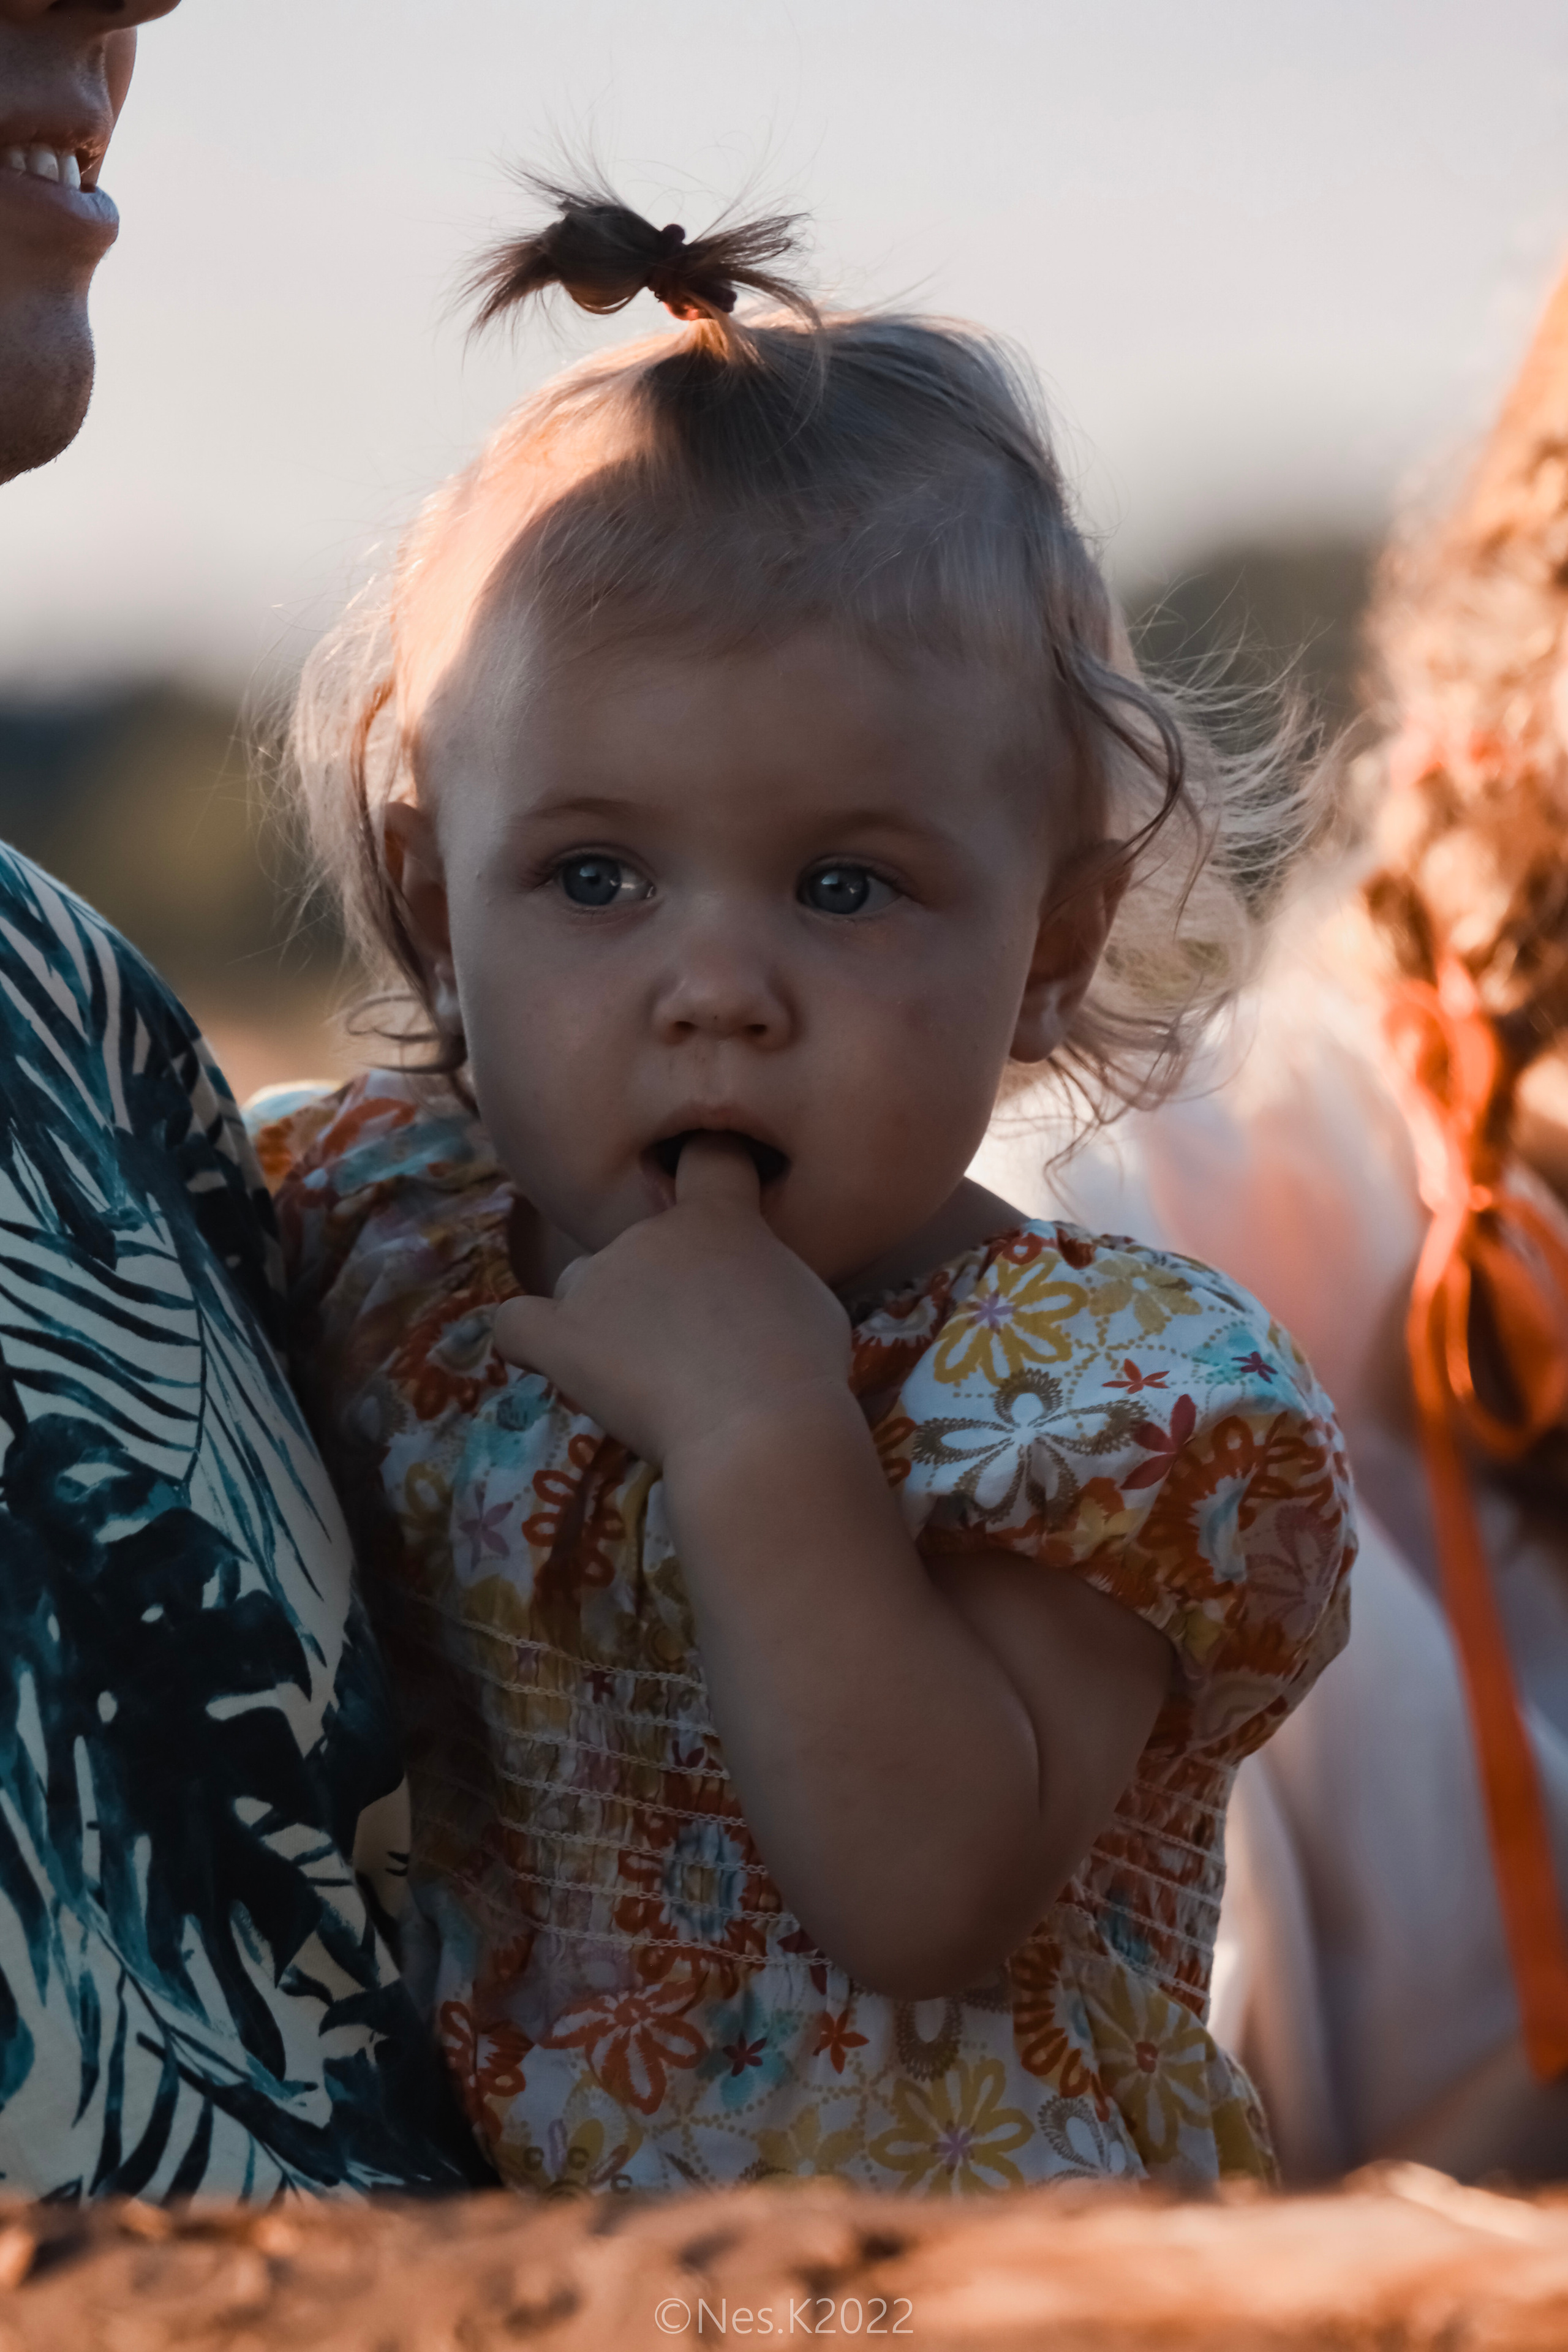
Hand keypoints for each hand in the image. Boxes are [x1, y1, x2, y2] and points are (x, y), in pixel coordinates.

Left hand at [492, 1138, 852, 1466]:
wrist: (759, 1425)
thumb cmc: (802, 1368)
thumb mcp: (809, 1299)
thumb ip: (766, 1276)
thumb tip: (750, 1291)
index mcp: (718, 1217)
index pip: (708, 1158)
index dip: (708, 1168)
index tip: (712, 1193)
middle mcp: (650, 1233)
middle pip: (639, 1245)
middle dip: (662, 1288)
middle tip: (700, 1349)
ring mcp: (600, 1282)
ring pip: (584, 1285)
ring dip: (604, 1317)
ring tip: (644, 1376)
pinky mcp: (564, 1338)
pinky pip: (516, 1324)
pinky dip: (529, 1338)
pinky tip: (552, 1359)